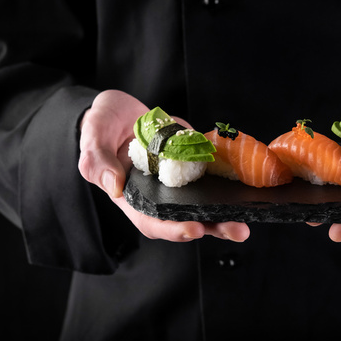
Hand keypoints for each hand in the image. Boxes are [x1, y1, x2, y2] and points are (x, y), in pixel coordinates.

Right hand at [78, 89, 249, 241]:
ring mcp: (179, 181)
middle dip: (213, 227)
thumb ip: (97, 163)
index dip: (174, 229)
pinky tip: (248, 186)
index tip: (194, 228)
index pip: (153, 222)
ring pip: (205, 203)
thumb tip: (114, 186)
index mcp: (134, 198)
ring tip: (247, 219)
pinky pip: (213, 176)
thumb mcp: (92, 142)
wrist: (120, 111)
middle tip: (238, 230)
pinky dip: (230, 183)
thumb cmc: (100, 129)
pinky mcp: (194, 163)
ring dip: (227, 213)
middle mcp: (161, 195)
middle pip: (187, 219)